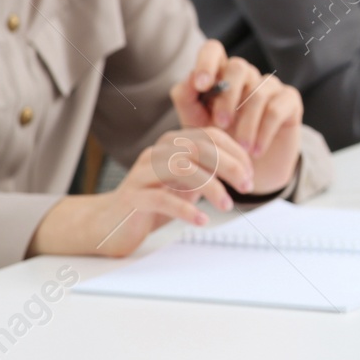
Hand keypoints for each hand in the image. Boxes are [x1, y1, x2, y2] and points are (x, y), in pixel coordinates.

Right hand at [27, 126, 255, 257]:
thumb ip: (209, 170)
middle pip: (199, 148)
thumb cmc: (153, 202)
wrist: (109, 224)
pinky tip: (202, 220)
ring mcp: (141, 173)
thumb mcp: (186, 183)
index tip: (251, 174)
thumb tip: (244, 168)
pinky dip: (186, 209)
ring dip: (211, 187)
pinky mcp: (132, 197)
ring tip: (227, 205)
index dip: (235, 153)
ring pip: (182, 169)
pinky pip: (162, 199)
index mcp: (172, 144)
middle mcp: (156, 152)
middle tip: (246, 187)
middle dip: (229, 166)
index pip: (210, 136)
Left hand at [170, 40, 303, 193]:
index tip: (202, 86)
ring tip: (240, 148)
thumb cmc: (219, 145)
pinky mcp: (290, 101)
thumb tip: (190, 79)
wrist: (248, 173)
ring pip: (258, 92)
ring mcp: (270, 87)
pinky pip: (276, 109)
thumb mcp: (195, 125)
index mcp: (219, 76)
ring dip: (246, 124)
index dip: (207, 62)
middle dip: (227, 97)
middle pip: (238, 66)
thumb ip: (187, 100)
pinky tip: (255, 151)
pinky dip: (263, 133)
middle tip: (221, 126)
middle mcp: (246, 76)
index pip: (213, 50)